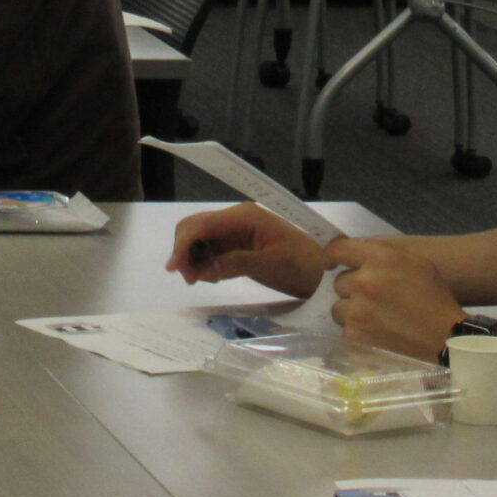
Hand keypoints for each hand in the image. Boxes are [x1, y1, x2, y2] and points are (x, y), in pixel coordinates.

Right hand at [166, 203, 325, 296]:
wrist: (322, 272)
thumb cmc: (301, 265)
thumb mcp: (269, 265)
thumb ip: (235, 263)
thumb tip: (204, 268)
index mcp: (244, 216)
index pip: (202, 224)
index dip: (183, 244)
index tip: (173, 268)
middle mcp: (236, 218)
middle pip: (196, 228)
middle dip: (185, 251)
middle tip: (190, 279)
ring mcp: (236, 230)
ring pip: (201, 240)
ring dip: (194, 259)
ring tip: (202, 280)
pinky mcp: (238, 244)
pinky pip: (212, 249)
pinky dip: (205, 262)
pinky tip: (211, 276)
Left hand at [319, 236, 464, 360]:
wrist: (444, 336)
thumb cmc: (433, 296)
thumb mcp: (414, 261)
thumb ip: (382, 253)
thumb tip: (355, 253)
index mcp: (379, 258)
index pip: (337, 249)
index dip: (332, 256)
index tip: (331, 263)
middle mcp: (364, 281)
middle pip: (339, 281)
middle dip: (353, 288)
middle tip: (373, 297)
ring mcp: (358, 309)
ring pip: (338, 305)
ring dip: (351, 309)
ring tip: (373, 315)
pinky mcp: (355, 333)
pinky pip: (345, 326)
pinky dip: (357, 328)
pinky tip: (376, 330)